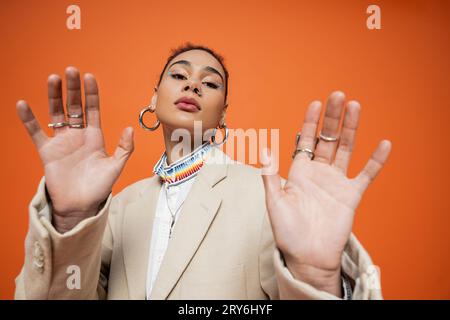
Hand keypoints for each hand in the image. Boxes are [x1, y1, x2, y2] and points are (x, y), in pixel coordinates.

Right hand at [16, 66, 134, 232]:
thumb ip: (125, 148)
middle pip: (74, 106)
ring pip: (56, 113)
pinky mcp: (47, 151)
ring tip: (53, 78)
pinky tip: (23, 105)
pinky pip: (36, 132)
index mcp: (95, 136)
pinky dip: (29, 119)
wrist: (81, 205)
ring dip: (54, 96)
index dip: (91, 94)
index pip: (93, 109)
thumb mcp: (116, 167)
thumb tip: (130, 128)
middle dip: (73, 89)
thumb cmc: (100, 187)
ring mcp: (61, 141)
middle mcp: (77, 135)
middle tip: (71, 71)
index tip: (89, 76)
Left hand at [261, 91, 390, 295]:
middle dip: (332, 118)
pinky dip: (376, 161)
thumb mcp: (275, 202)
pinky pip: (366, 175)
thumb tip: (263, 150)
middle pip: (327, 139)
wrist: (307, 257)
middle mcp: (319, 173)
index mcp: (299, 172)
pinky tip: (384, 145)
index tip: (316, 104)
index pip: (306, 141)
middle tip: (338, 96)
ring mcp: (336, 183)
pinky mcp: (351, 196)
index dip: (311, 123)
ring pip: (346, 150)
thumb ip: (271, 176)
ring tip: (356, 107)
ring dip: (351, 129)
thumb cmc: (288, 232)